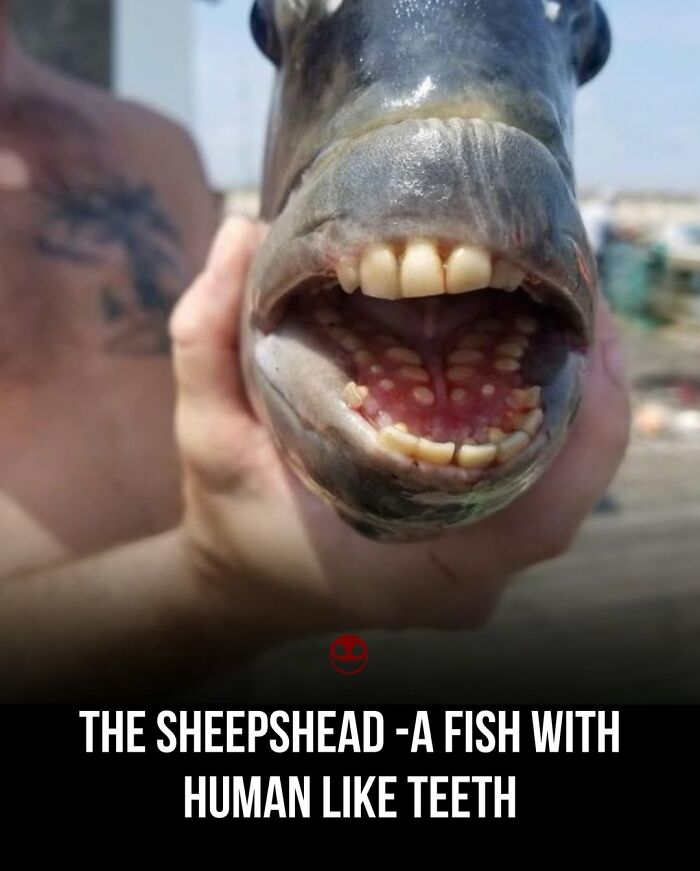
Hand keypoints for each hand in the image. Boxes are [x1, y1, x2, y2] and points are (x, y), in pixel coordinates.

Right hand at [170, 217, 629, 639]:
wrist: (246, 580)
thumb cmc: (233, 519)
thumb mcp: (206, 436)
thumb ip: (206, 338)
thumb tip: (243, 228)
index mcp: (413, 574)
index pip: (541, 520)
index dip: (590, 427)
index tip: (589, 331)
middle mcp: (466, 577)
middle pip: (569, 487)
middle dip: (589, 386)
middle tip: (578, 292)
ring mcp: (481, 562)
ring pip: (564, 481)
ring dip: (577, 394)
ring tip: (568, 308)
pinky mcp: (479, 540)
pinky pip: (541, 479)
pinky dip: (556, 416)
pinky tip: (542, 350)